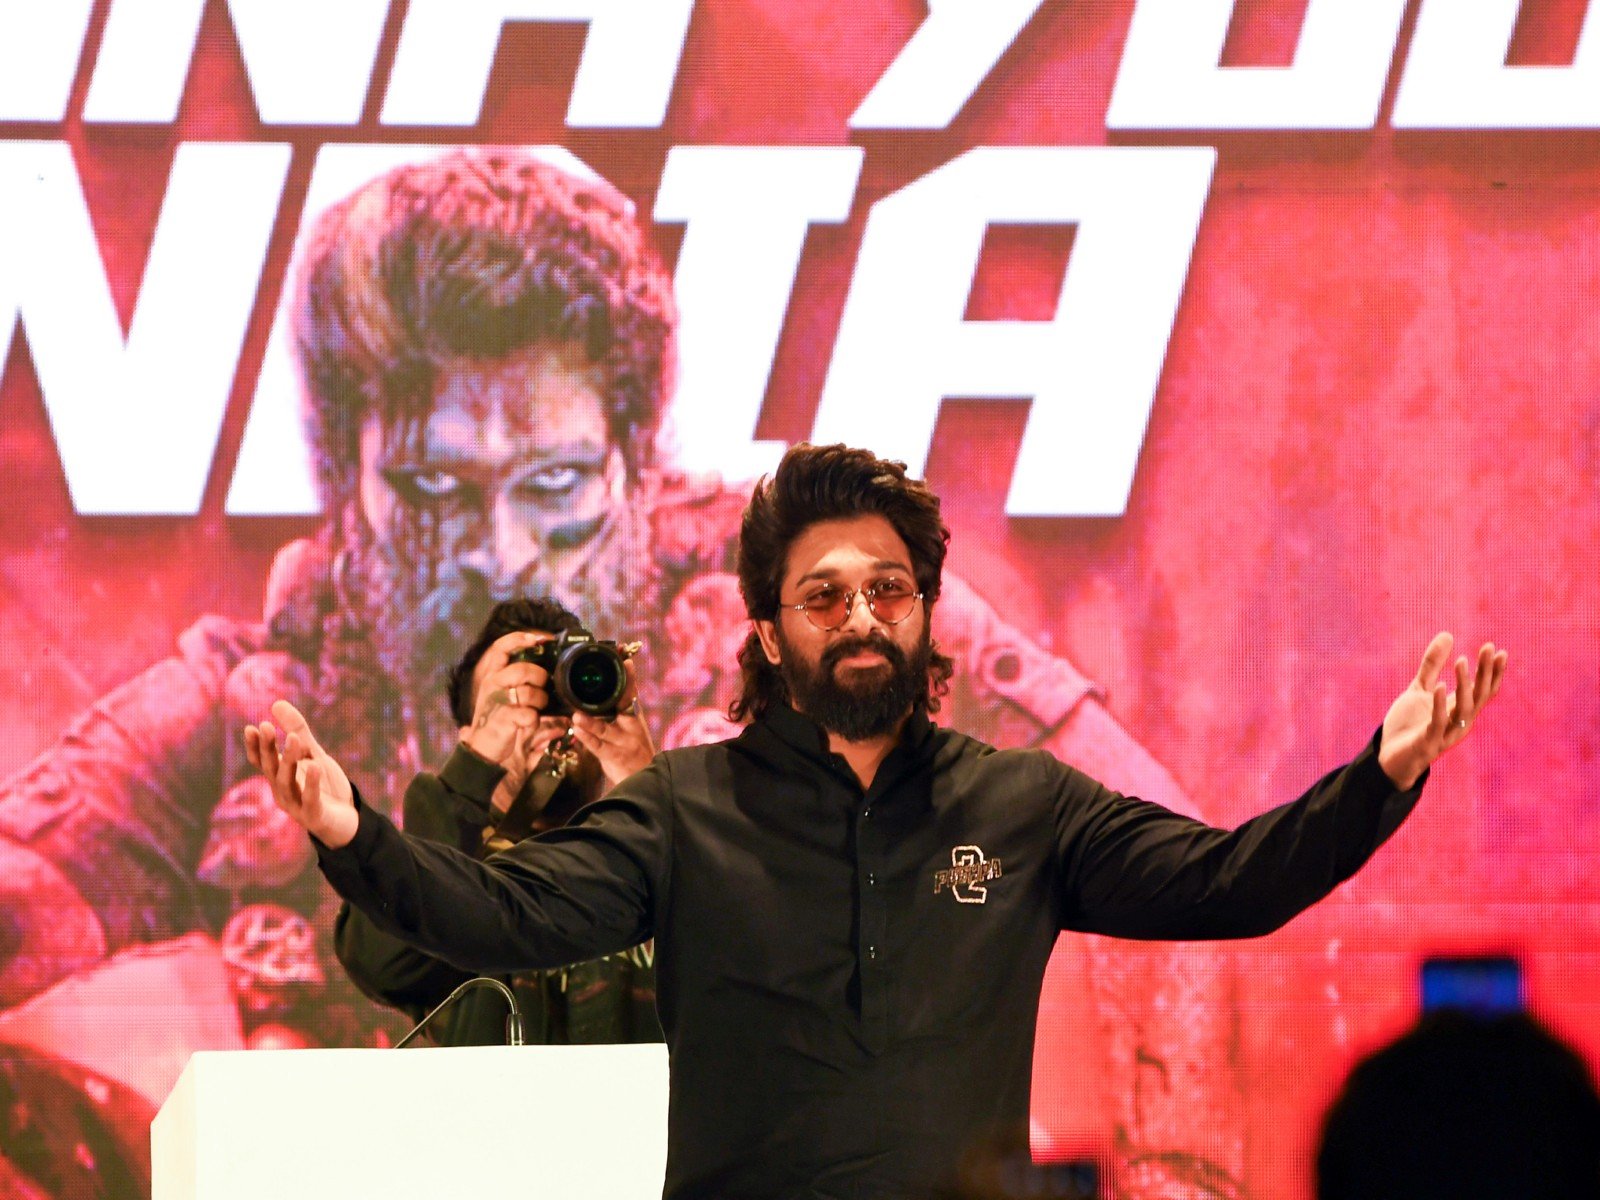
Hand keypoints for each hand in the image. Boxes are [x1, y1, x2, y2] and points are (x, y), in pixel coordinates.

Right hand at [244, 700, 358, 848]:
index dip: (255, 747)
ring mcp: (297, 806)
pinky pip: (311, 800)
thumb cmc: (325, 784)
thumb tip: (276, 703)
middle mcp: (283, 792)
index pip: (262, 761)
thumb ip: (298, 730)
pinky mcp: (315, 817)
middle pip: (272, 769)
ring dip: (289, 760)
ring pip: (288, 783)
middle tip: (265, 726)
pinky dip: (312, 784)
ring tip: (294, 739)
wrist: (347, 818)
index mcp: (280, 777)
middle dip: (268, 749)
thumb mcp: (313, 754)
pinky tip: (315, 766)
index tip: (251, 727)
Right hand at [460, 630, 552, 765]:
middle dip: (539, 677)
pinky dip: (534, 719)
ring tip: (537, 707)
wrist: (483, 747)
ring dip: (540, 700)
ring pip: (528, 693)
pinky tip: (529, 721)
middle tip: (542, 686)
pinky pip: (529, 714)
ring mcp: (496, 702)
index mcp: (492, 675)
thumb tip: (545, 665)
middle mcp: (492, 685)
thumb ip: (519, 678)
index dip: (519, 639)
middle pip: (521, 669)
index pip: (500, 648)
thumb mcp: (504, 693)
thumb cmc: (499, 717)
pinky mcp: (503, 720)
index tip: (538, 639)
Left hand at [569, 660, 656, 787]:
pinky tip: (578, 731)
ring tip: (577, 715)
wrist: (643, 778)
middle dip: (619, 691)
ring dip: (591, 722)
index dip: (630, 678)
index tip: (626, 662)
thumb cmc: (632, 749)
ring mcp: (623, 742)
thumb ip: (620, 708)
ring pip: (605, 729)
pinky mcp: (613, 757)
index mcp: (634, 716)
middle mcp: (631, 727)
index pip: (633, 694)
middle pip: (625, 706)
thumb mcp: (631, 727)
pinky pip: (598, 747)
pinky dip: (587, 738)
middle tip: (605, 678)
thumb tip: (608, 688)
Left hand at [1378, 633, 1506, 789]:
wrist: (1388, 756)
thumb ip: (1431, 665)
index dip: (1493, 672)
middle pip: (1480, 696)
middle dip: (1485, 673)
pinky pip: (1438, 722)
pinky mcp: (1428, 742)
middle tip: (1488, 649)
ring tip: (1460, 661)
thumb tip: (1447, 634)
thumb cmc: (1408, 724)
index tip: (1498, 650)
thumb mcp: (1419, 689)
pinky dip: (1440, 704)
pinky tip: (1439, 686)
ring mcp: (1446, 733)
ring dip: (1464, 685)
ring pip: (1464, 709)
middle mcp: (1459, 722)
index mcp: (1459, 710)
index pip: (1483, 690)